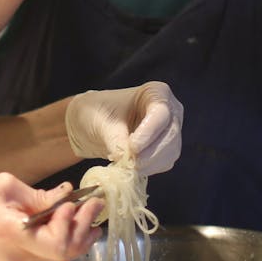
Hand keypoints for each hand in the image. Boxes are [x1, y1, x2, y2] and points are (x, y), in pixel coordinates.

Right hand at [0, 175, 102, 260]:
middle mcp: (15, 258)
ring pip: (56, 260)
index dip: (76, 223)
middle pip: (65, 255)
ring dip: (75, 239)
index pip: (59, 243)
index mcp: (12, 234)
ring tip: (87, 218)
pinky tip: (63, 228)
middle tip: (95, 207)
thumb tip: (64, 196)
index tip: (81, 201)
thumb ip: (36, 196)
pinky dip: (58, 245)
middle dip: (84, 230)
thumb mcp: (1, 186)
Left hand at [65, 81, 182, 175]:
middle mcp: (169, 110)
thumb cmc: (96, 112)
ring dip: (150, 164)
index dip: (149, 132)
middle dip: (151, 152)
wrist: (91, 125)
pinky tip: (132, 168)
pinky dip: (149, 169)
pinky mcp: (166, 150)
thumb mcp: (102, 122)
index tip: (133, 147)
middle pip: (170, 134)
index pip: (161, 112)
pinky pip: (165, 163)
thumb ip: (116, 140)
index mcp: (155, 92)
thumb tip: (126, 159)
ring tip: (127, 167)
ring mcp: (169, 131)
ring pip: (170, 152)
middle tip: (131, 163)